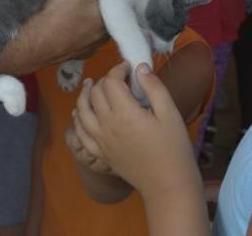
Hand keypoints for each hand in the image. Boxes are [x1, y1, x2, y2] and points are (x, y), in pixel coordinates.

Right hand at [0, 0, 143, 74]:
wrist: (23, 46)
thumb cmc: (54, 14)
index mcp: (113, 21)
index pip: (129, 0)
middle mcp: (103, 38)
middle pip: (113, 12)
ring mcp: (85, 46)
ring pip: (96, 23)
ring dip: (93, 10)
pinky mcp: (69, 50)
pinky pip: (80, 33)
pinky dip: (78, 22)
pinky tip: (69, 14)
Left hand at [73, 62, 201, 202]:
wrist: (167, 184)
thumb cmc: (173, 148)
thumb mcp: (170, 113)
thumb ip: (154, 87)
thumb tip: (140, 68)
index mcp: (124, 112)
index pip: (110, 82)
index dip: (117, 70)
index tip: (128, 68)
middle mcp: (106, 124)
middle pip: (95, 93)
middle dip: (104, 80)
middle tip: (118, 78)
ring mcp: (100, 140)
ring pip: (81, 111)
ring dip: (84, 95)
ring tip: (89, 85)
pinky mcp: (99, 153)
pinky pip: (80, 133)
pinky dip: (77, 119)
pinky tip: (79, 113)